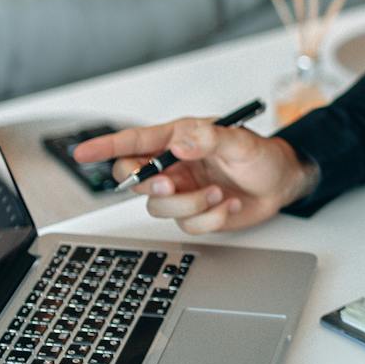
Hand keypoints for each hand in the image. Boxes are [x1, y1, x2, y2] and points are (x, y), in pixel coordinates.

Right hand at [72, 119, 314, 233]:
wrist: (282, 183)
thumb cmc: (261, 156)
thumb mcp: (240, 141)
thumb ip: (210, 138)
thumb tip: (181, 144)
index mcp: (178, 139)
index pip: (134, 142)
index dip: (105, 147)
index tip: (82, 152)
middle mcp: (174, 165)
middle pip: (134, 179)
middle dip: (149, 185)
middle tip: (172, 184)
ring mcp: (182, 191)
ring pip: (159, 207)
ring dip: (191, 204)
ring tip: (220, 193)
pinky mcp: (195, 213)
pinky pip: (187, 225)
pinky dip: (212, 218)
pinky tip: (230, 204)